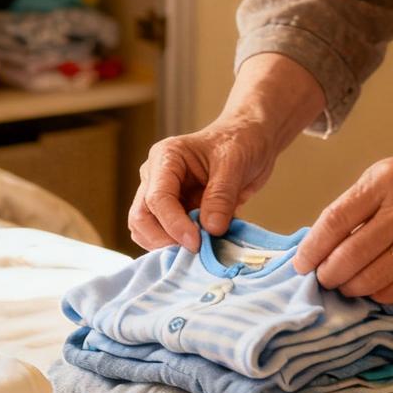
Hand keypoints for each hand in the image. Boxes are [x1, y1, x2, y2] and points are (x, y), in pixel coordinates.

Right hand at [129, 118, 277, 252]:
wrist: (251, 141)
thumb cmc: (240, 142)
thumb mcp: (234, 163)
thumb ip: (221, 196)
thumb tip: (211, 229)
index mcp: (166, 157)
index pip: (157, 198)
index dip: (174, 225)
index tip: (196, 242)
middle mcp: (157, 177)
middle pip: (141, 217)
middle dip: (163, 239)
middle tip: (195, 251)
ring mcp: (164, 195)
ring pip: (147, 230)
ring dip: (169, 245)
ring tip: (200, 248)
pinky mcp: (176, 212)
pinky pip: (166, 236)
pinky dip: (180, 246)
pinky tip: (204, 246)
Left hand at [294, 142, 392, 301]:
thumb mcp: (383, 175)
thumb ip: (355, 206)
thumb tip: (321, 246)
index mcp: (384, 181)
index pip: (336, 220)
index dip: (313, 247)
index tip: (301, 263)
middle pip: (352, 254)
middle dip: (329, 273)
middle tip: (322, 279)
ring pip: (374, 277)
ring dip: (351, 287)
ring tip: (343, 285)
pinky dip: (379, 293)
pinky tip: (371, 288)